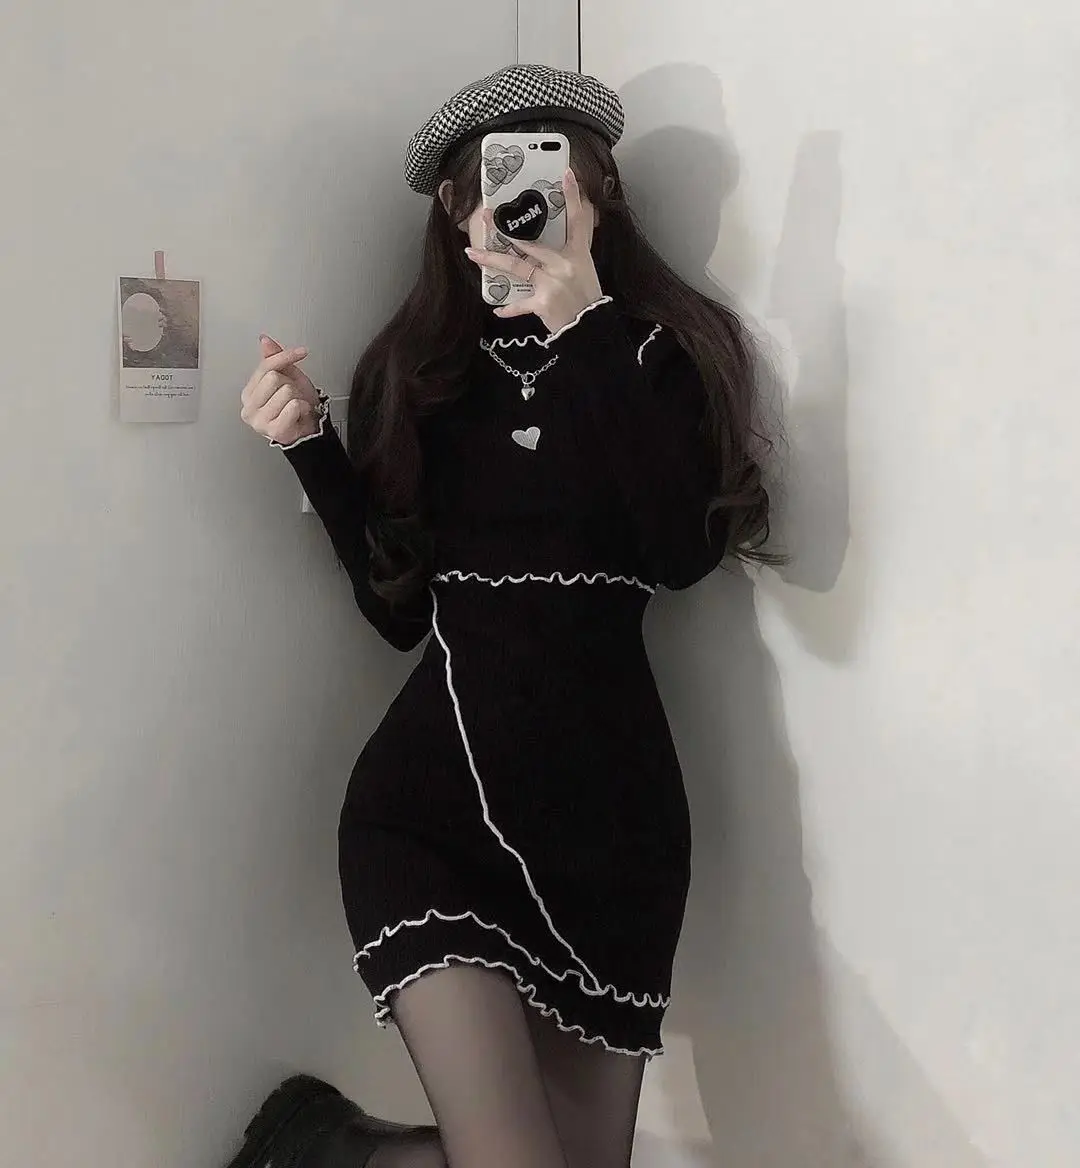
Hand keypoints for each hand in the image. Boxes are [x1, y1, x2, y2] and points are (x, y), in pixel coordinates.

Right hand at [240, 335, 321, 445]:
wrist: (309, 428)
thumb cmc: (297, 405)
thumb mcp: (288, 376)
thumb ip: (275, 358)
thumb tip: (264, 340)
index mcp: (249, 392)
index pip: (265, 366)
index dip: (285, 356)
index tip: (300, 352)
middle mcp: (249, 407)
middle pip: (273, 377)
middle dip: (290, 384)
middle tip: (293, 396)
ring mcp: (259, 421)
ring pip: (285, 392)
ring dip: (298, 398)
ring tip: (296, 407)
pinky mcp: (273, 430)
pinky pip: (293, 406)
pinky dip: (303, 408)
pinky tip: (299, 415)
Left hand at [465, 168, 604, 334]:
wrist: (591, 328)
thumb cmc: (586, 299)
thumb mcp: (584, 270)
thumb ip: (568, 255)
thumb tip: (545, 244)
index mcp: (577, 254)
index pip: (578, 220)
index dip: (573, 196)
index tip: (567, 174)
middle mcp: (564, 264)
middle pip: (530, 243)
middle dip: (506, 230)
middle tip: (486, 215)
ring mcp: (552, 283)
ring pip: (517, 266)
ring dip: (493, 260)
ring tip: (473, 254)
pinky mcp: (543, 303)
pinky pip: (520, 304)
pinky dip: (509, 309)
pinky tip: (497, 308)